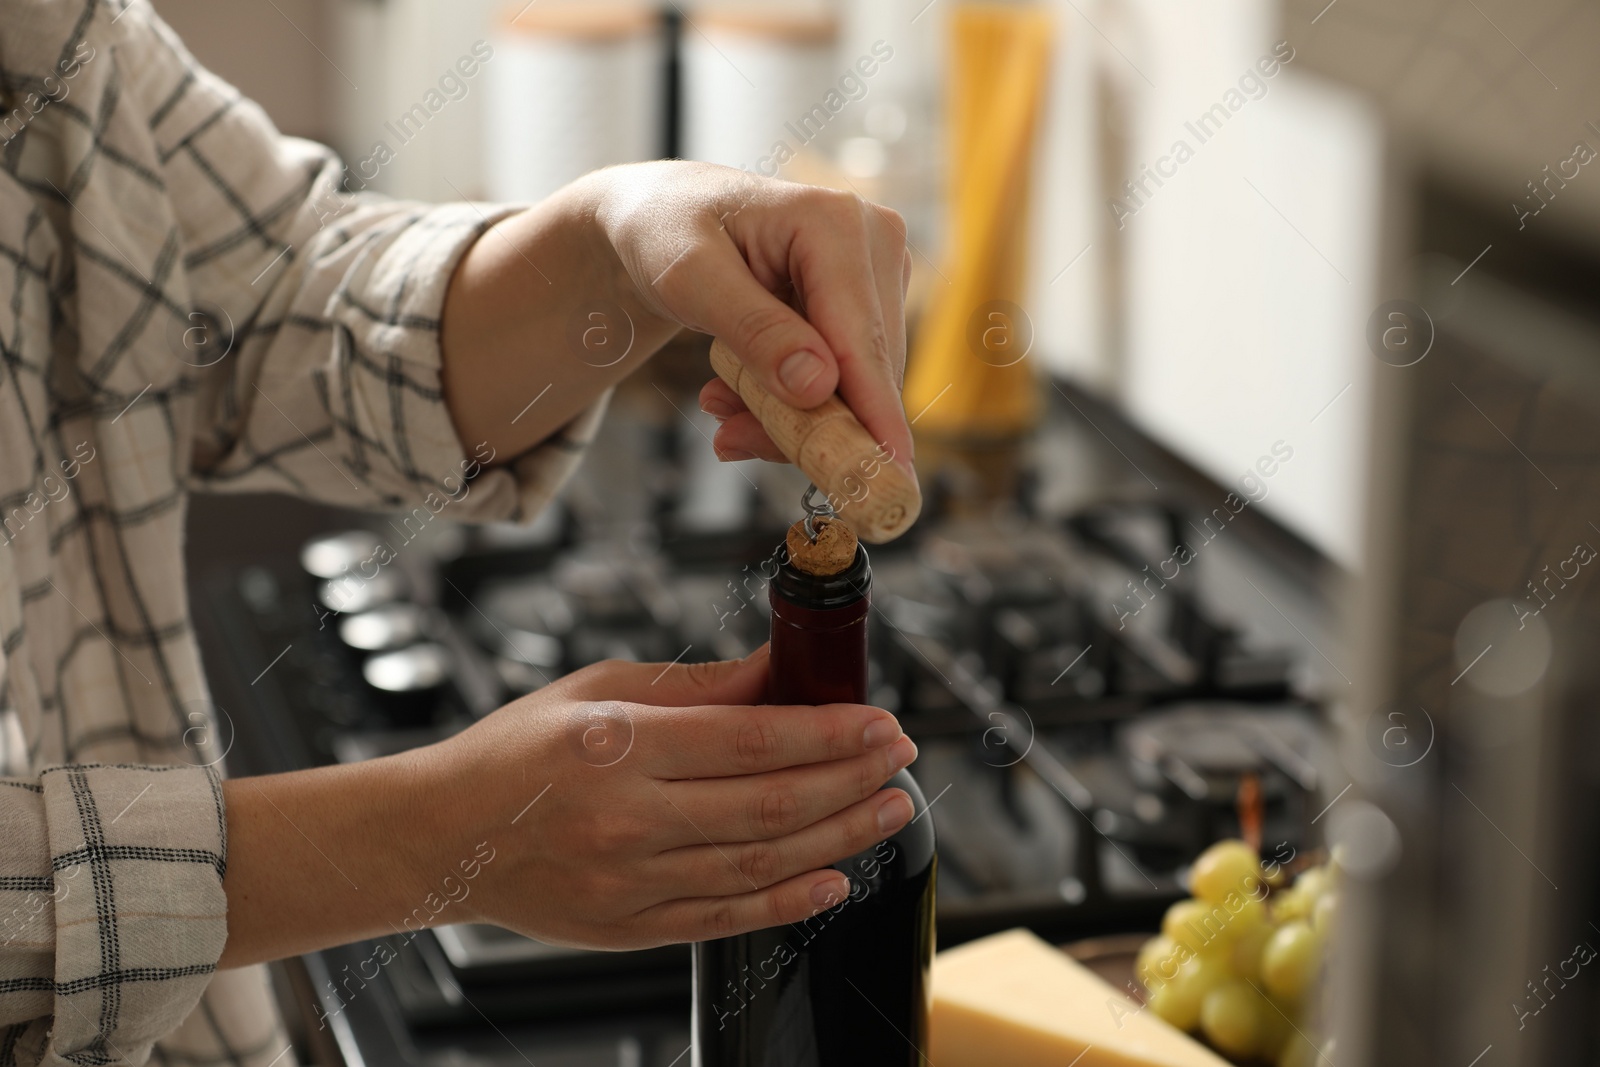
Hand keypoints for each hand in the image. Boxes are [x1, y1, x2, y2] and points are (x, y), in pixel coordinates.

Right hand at [433, 647, 917, 948]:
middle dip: (851, 780)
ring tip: (887, 810)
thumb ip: (696, 687)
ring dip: (839, 837)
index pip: (751, 741)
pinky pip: (727, 916)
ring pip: (762, 863)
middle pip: (771, 805)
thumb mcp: (598, 690)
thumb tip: (779, 670)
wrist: (445, 836)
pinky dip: (788, 901)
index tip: (880, 723)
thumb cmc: (517, 753)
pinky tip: (834, 879)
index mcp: (621, 747)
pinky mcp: (631, 927)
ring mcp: (631, 883)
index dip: (830, 733)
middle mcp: (629, 819)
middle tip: (899, 760)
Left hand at [592, 162, 915, 469]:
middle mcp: (872, 241)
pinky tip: (741, 396)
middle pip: (865, 367)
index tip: (886, 472)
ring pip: (856, 381)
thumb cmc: (667, 230)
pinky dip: (793, 400)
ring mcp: (875, 272)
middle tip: (729, 440)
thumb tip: (818, 387)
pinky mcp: (865, 302)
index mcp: (834, 222)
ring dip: (791, 414)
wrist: (660, 215)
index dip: (872, 410)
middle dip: (806, 421)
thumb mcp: (688, 278)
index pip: (860, 336)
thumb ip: (753, 330)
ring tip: (720, 408)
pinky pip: (843, 377)